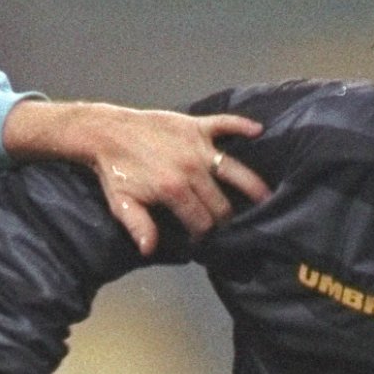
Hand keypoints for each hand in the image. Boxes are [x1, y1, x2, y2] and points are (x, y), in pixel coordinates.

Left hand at [0, 99, 270, 255]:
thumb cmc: (114, 171)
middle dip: (226, 217)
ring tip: (267, 197)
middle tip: (228, 224)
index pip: (202, 221)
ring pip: (235, 170)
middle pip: (221, 202)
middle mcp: (191, 168)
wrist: (106, 132)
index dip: (205, 234)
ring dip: (252, 185)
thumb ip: (139, 226)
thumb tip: (150, 250)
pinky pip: (226, 124)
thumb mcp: (122, 203)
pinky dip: (242, 126)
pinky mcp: (196, 125)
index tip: (204, 240)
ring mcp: (197, 146)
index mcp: (173, 190)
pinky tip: (259, 131)